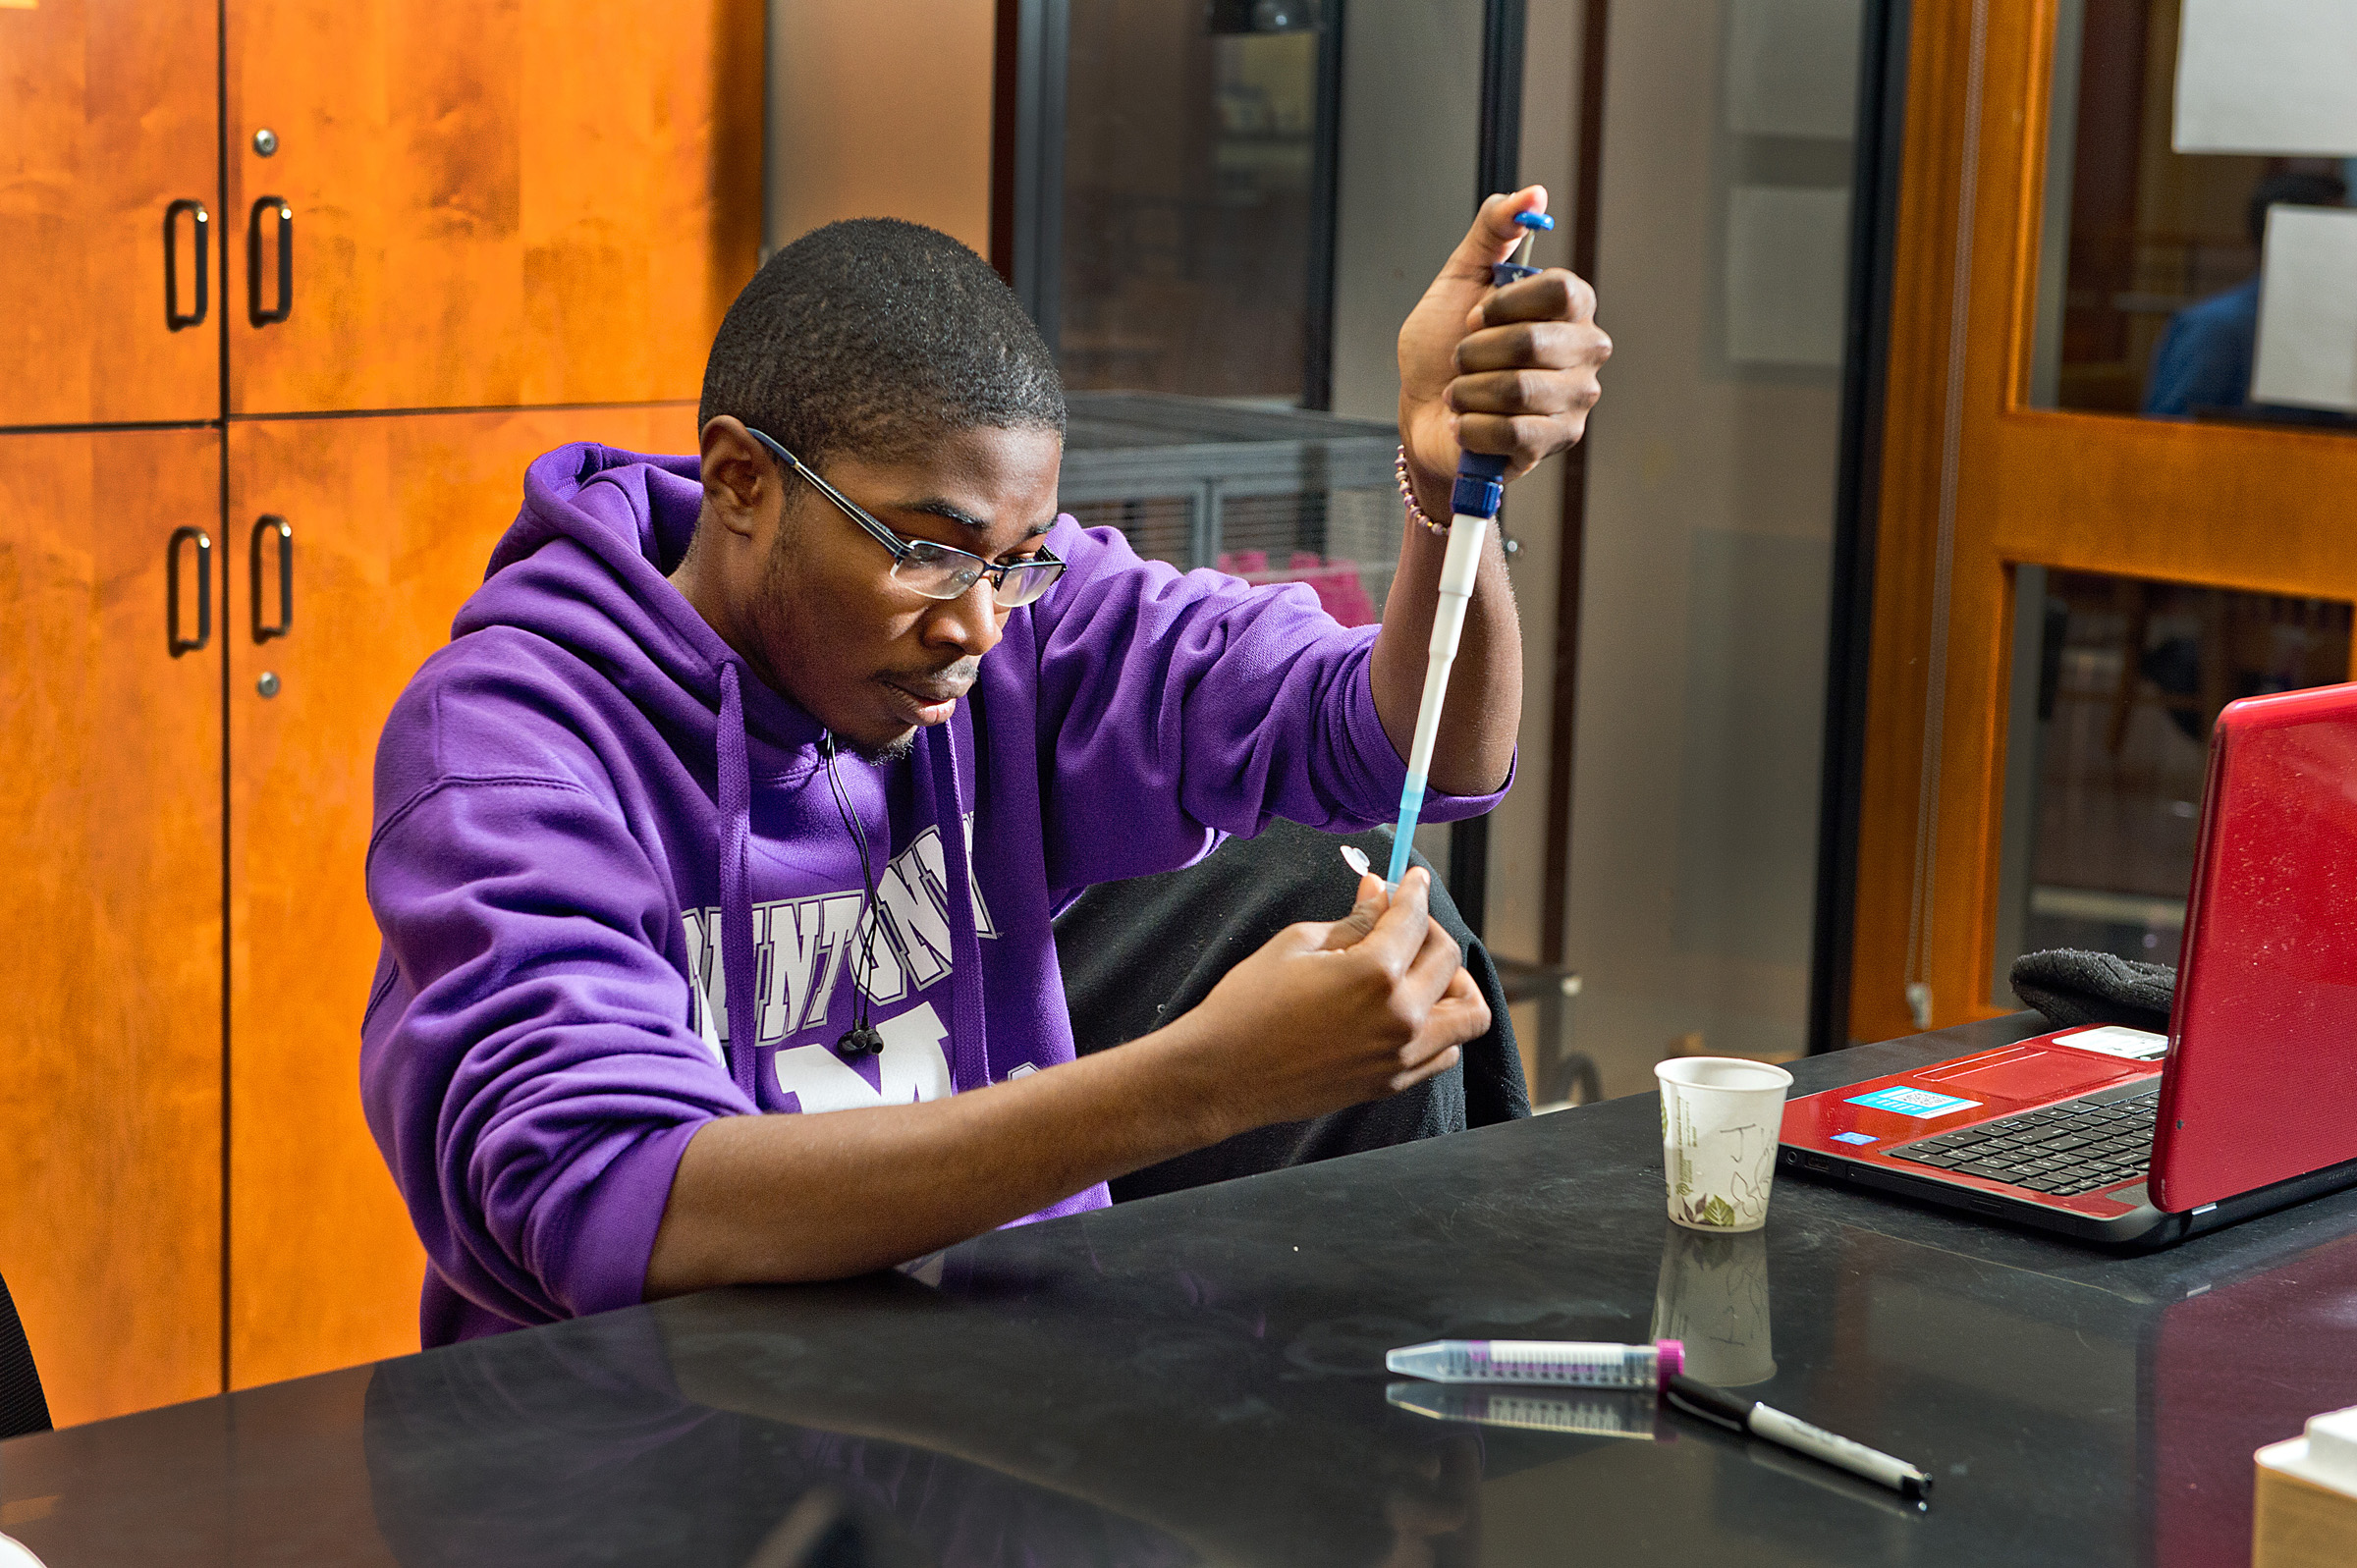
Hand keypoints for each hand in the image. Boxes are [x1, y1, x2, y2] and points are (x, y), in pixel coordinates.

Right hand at [1172, 869, 1490, 1133]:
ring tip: (1421, 971)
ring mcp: (1401, 1055)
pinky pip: (1445, 1052)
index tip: (1412, 880)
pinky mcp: (1391, 1082)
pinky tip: (1411, 1012)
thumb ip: (1350, 921)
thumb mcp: (1296, 945)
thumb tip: (1379, 893)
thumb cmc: (1247, 1006)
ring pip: (1468, 1014)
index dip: (1414, 890)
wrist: (1222, 1075)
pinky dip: (1442, 1027)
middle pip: (1448, 958)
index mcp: (1375, 973)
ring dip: (1453, 983)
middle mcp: (1400, 1016)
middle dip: (1429, 928)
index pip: (1415, 918)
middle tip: (1401, 921)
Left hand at [1396, 186, 1610, 506]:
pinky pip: (1510, 430)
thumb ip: (1493, 229)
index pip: (1561, 290)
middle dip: (1474, 352)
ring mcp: (1576, 399)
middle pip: (1533, 343)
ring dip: (1468, 390)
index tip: (1474, 314)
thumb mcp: (1459, 278)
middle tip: (1461, 359)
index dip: (1504, 303)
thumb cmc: (1443, 349)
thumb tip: (1534, 191)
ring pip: (1518, 390)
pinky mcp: (1558, 440)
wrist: (1425, 415)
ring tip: (1461, 392)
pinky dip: (1471, 425)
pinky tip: (1467, 422)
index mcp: (1571, 306)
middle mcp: (1586, 350)